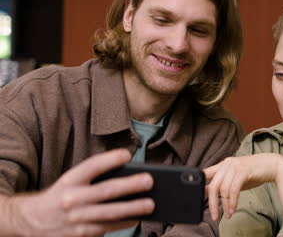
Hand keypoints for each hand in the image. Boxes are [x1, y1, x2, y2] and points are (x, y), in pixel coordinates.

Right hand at [10, 149, 154, 236]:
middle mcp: (72, 199)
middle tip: (149, 181)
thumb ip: (93, 178)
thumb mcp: (70, 181)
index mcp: (69, 181)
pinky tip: (136, 218)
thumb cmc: (60, 196)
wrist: (31, 221)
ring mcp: (76, 219)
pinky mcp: (80, 235)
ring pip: (109, 214)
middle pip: (105, 191)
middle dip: (129, 186)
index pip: (92, 166)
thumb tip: (126, 175)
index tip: (127, 154)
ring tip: (150, 204)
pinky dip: (123, 223)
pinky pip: (106, 229)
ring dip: (132, 209)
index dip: (110, 160)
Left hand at [204, 153, 282, 220]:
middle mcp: (226, 164)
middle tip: (214, 216)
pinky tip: (233, 209)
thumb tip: (207, 192)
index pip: (205, 174)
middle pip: (213, 185)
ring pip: (223, 189)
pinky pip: (234, 189)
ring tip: (228, 214)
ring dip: (225, 205)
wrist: (272, 165)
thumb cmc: (254, 173)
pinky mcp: (243, 171)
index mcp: (222, 164)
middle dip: (212, 203)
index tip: (198, 202)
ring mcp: (235, 166)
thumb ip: (223, 184)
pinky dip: (232, 201)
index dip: (199, 187)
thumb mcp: (235, 178)